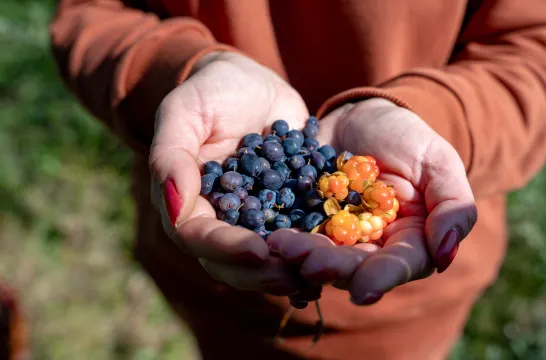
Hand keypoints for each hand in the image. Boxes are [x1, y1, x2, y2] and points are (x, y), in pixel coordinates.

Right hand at [149, 51, 309, 295]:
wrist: (249, 84)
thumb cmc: (209, 93)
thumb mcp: (184, 112)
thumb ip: (171, 156)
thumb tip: (175, 208)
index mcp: (189, 203)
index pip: (199, 236)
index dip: (226, 248)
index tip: (257, 251)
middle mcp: (221, 219)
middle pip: (233, 260)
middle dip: (262, 272)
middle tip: (292, 277)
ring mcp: (256, 218)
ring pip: (267, 257)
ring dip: (289, 269)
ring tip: (316, 277)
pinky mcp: (287, 210)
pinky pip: (298, 235)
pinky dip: (313, 250)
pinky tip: (336, 260)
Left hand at [268, 98, 476, 304]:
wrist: (363, 116)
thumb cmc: (409, 138)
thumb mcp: (438, 162)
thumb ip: (452, 205)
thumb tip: (445, 254)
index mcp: (408, 242)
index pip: (399, 265)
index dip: (382, 278)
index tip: (363, 291)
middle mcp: (371, 247)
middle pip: (353, 267)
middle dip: (332, 268)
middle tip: (310, 265)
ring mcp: (335, 236)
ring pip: (320, 255)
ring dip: (301, 256)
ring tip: (281, 246)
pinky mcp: (306, 221)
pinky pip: (294, 233)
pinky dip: (283, 238)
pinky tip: (268, 236)